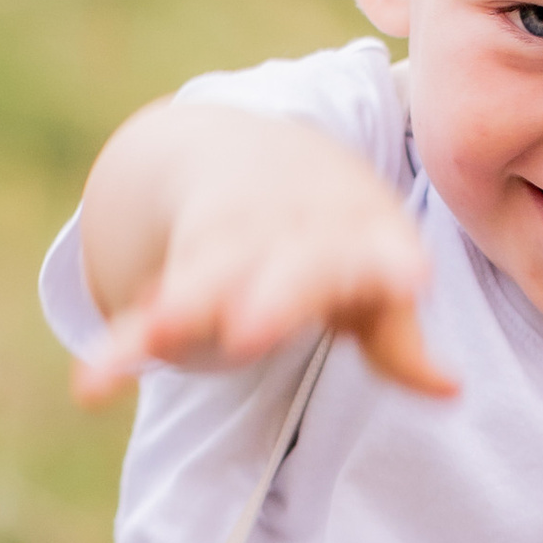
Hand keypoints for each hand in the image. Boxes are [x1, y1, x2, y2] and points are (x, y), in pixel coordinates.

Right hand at [73, 123, 455, 406]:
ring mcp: (229, 245)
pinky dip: (118, 346)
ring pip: (204, 278)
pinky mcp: (178, 273)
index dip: (390, 264)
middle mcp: (288, 231)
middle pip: (283, 266)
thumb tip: (451, 392)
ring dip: (179, 310)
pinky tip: (90, 386)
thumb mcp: (375, 277)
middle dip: (269, 295)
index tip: (409, 278)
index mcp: (354, 230)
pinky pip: (147, 311)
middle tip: (252, 329)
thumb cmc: (335, 234)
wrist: (248, 150)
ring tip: (154, 338)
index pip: (376, 248)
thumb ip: (400, 338)